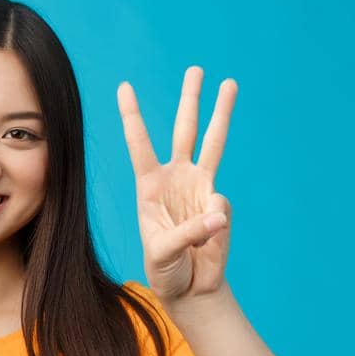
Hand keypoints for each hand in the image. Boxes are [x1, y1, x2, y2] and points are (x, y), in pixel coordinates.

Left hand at [116, 66, 235, 303]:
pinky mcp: (219, 202)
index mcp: (149, 185)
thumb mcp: (163, 253)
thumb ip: (189, 233)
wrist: (189, 287)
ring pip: (213, 143)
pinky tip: (207, 240)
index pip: (139, 143)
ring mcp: (200, 186)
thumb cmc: (164, 269)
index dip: (133, 115)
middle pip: (184, 130)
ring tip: (230, 82)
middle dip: (190, 99)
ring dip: (221, 113)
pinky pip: (221, 206)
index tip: (125, 86)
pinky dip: (215, 224)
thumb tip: (219, 211)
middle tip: (197, 68)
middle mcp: (175, 178)